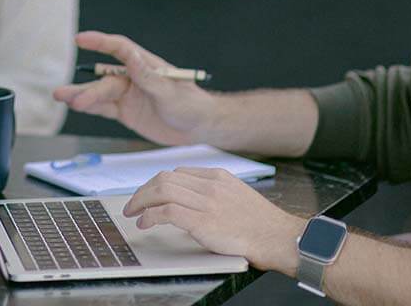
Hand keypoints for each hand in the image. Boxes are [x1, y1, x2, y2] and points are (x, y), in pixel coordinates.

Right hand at [52, 31, 216, 144]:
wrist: (198, 127)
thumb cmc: (190, 104)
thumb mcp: (170, 91)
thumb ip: (149, 77)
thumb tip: (132, 58)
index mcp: (146, 65)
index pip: (120, 49)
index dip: (99, 42)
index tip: (80, 39)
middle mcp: (134, 78)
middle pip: (105, 79)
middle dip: (87, 88)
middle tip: (68, 96)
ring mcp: (129, 95)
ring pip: (100, 93)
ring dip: (81, 95)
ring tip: (61, 96)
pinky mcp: (126, 111)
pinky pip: (104, 108)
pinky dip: (90, 107)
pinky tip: (75, 105)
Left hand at [124, 167, 298, 272]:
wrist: (277, 237)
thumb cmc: (259, 223)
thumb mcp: (236, 195)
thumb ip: (213, 192)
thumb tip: (187, 199)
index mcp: (217, 176)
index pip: (177, 173)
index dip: (157, 184)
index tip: (148, 195)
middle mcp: (210, 185)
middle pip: (164, 179)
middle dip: (143, 191)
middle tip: (133, 204)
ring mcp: (207, 202)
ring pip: (162, 191)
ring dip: (141, 202)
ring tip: (133, 213)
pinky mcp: (203, 221)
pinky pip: (167, 212)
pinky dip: (150, 216)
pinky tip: (145, 223)